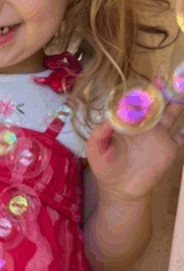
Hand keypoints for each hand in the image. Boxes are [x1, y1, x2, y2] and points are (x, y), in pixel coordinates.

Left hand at [85, 78, 183, 202]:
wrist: (119, 191)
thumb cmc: (105, 169)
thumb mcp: (95, 149)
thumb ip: (99, 133)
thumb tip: (109, 118)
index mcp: (126, 126)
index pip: (133, 106)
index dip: (137, 95)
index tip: (139, 85)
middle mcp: (143, 128)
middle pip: (153, 106)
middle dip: (158, 93)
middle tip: (160, 80)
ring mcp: (157, 137)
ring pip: (169, 116)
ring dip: (174, 104)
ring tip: (179, 91)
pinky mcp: (167, 150)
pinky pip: (179, 139)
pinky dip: (183, 133)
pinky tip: (183, 128)